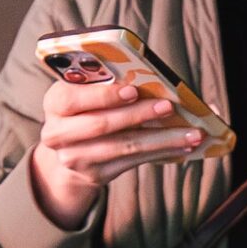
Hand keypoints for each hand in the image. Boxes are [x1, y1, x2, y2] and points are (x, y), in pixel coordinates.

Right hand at [29, 75, 208, 229]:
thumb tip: (151, 73)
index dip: (104, 95)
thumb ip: (106, 82)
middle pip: (101, 125)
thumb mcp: (85, 92)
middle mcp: (58, 133)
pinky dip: (161, 152)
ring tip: (190, 133)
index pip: (73, 99)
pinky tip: (183, 146)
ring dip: (161, 139)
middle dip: (138, 115)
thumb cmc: (87, 109)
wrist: (71, 150)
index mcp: (55, 102)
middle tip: (168, 107)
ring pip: (123, 146)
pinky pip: (133, 161)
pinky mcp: (95, 174)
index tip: (133, 89)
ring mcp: (75, 158)